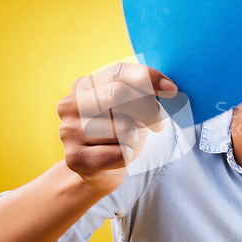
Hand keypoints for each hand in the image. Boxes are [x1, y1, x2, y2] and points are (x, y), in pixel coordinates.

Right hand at [57, 63, 177, 190]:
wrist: (99, 170)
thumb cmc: (119, 131)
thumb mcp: (130, 107)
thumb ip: (144, 93)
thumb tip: (168, 88)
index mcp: (84, 85)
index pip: (119, 72)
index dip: (148, 78)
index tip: (172, 90)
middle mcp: (71, 104)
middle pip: (118, 94)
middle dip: (147, 109)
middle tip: (158, 124)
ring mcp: (69, 131)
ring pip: (123, 128)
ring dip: (135, 137)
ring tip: (128, 142)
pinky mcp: (74, 158)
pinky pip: (120, 153)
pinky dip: (129, 155)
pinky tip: (121, 155)